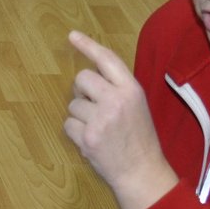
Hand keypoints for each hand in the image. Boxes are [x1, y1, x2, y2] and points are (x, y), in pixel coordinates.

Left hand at [63, 31, 178, 208]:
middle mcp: (116, 100)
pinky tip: (90, 140)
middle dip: (82, 90)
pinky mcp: (87, 136)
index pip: (107, 59)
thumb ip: (117, 89)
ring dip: (80, 115)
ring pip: (73, 104)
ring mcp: (100, 119)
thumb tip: (90, 76)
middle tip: (92, 106)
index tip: (72, 36)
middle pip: (82, 79)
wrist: (141, 172)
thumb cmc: (139, 139)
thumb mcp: (137, 106)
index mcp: (131, 89)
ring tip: (98, 129)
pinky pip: (68, 124)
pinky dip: (75, 132)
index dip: (88, 46)